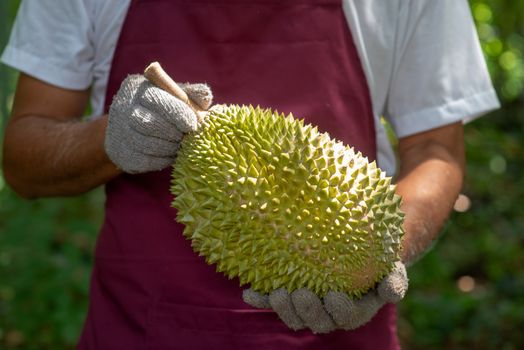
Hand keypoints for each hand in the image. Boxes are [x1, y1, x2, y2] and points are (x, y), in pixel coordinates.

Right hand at [105, 74, 211, 172]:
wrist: (132, 129)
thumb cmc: (161, 108)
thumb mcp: (175, 95)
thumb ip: (191, 94)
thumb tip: (206, 97)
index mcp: (138, 88)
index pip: (156, 99)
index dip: (177, 113)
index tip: (192, 124)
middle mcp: (123, 108)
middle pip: (148, 123)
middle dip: (173, 132)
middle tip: (186, 137)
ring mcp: (120, 132)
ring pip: (147, 144)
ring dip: (169, 147)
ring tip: (180, 145)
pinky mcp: (123, 153)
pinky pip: (146, 160)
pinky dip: (163, 159)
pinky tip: (171, 154)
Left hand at [243, 261, 407, 333]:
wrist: (355, 254)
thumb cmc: (375, 262)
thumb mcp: (390, 268)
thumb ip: (393, 281)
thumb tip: (389, 291)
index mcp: (353, 309)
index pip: (346, 317)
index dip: (339, 310)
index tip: (334, 294)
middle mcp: (327, 313)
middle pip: (315, 321)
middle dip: (307, 310)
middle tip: (300, 293)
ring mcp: (306, 305)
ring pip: (293, 316)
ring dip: (283, 308)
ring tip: (277, 293)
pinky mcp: (289, 294)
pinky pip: (273, 300)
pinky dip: (260, 298)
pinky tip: (248, 292)